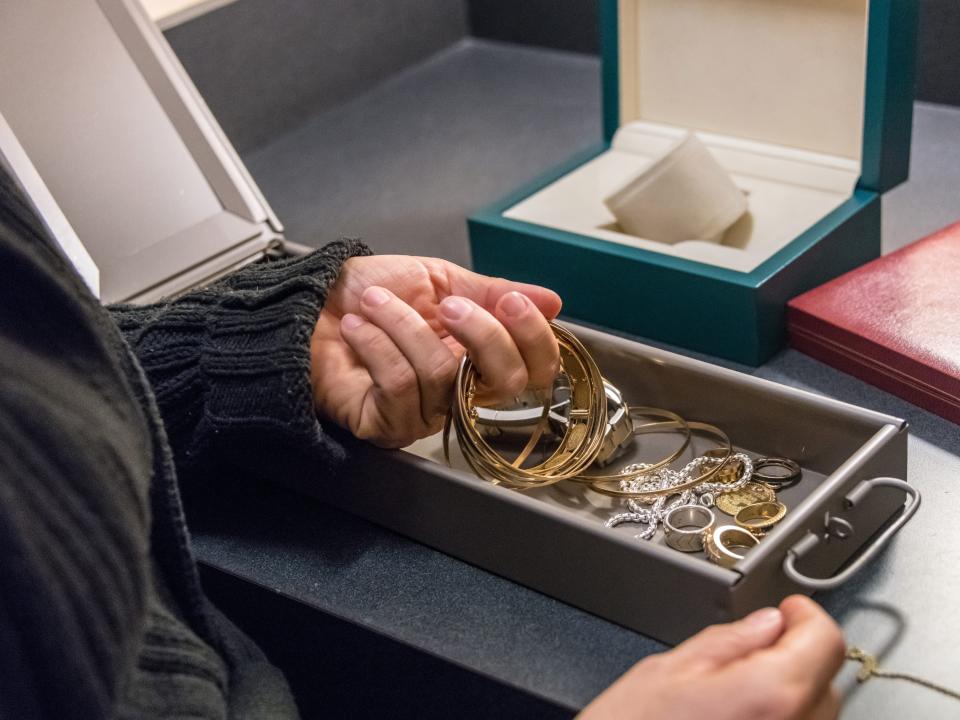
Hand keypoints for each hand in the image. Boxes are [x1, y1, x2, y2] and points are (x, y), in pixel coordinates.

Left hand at [311, 255, 561, 447]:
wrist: (306, 305)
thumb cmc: (365, 294)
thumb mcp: (438, 279)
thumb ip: (492, 292)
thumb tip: (551, 301)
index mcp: (478, 354)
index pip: (535, 367)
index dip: (534, 337)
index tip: (512, 302)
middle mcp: (458, 389)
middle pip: (506, 383)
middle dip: (482, 333)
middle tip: (449, 304)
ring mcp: (424, 412)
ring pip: (443, 374)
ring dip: (405, 326)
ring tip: (374, 304)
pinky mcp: (386, 425)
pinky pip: (400, 386)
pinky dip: (377, 345)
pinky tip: (357, 328)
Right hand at [578, 596, 844, 719]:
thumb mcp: (668, 669)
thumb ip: (728, 641)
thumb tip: (765, 624)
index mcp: (771, 694)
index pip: (825, 640)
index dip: (805, 616)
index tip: (788, 609)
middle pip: (825, 678)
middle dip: (794, 654)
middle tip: (752, 646)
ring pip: (816, 713)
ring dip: (789, 693)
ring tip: (734, 693)